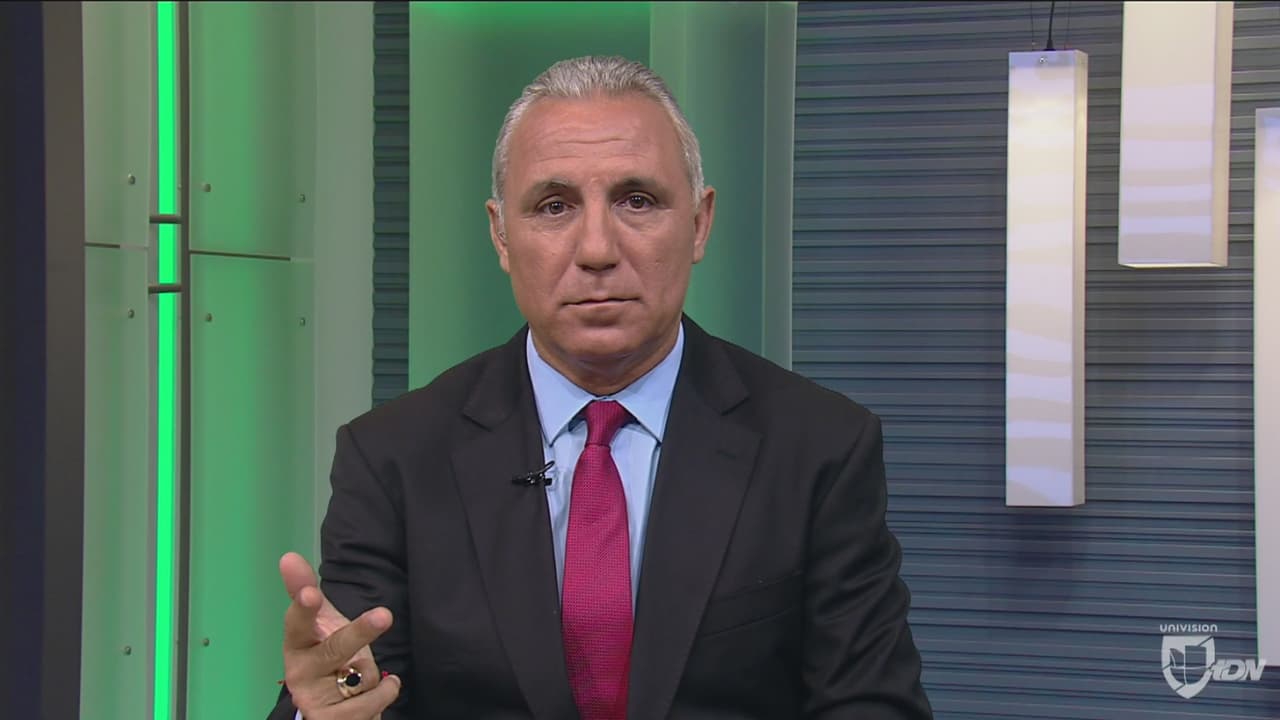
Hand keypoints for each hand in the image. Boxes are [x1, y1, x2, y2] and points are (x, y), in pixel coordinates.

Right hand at [279, 552, 400, 718]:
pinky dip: (385, 691)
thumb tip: (288, 555)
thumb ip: (308, 591)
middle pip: (334, 648)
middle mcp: (300, 674)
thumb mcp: (323, 624)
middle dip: (359, 632)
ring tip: (364, 674)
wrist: (335, 706)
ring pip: (362, 676)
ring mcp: (315, 701)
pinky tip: (381, 689)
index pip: (298, 623)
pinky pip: (373, 702)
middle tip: (385, 614)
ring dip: (373, 674)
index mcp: (296, 645)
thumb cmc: (329, 656)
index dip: (304, 608)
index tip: (311, 593)